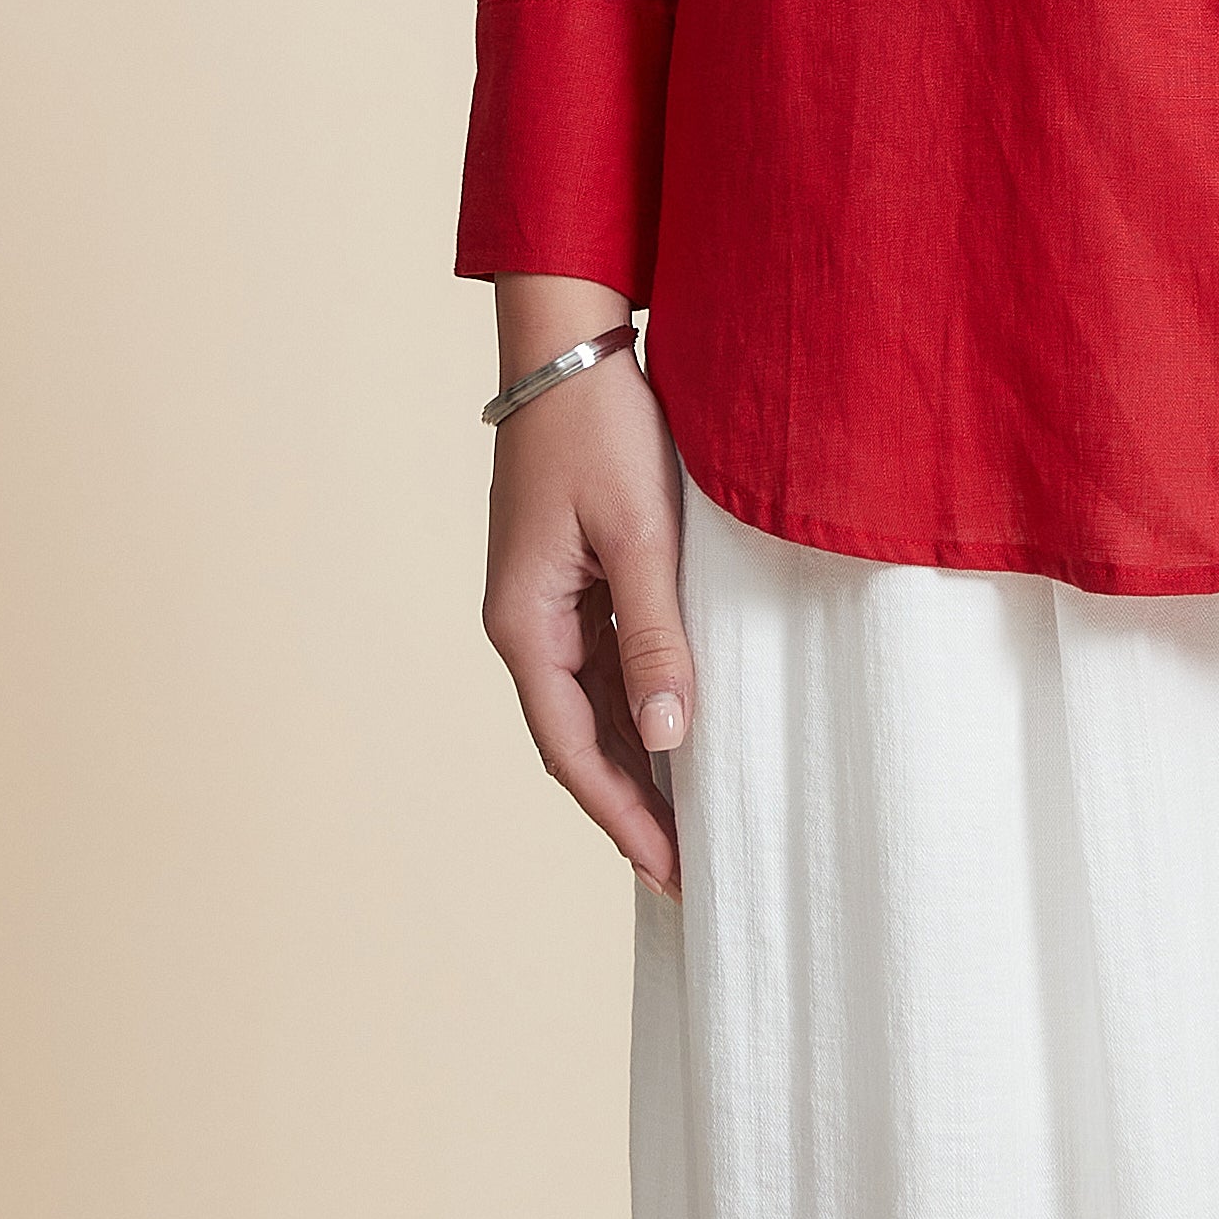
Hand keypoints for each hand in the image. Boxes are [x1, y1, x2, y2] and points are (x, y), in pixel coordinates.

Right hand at [481, 299, 695, 890]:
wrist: (573, 346)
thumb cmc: (601, 429)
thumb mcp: (640, 536)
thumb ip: (659, 639)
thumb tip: (671, 741)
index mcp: (524, 622)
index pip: (571, 750)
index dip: (622, 817)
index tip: (670, 871)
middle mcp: (525, 623)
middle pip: (577, 741)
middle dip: (630, 807)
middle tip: (690, 868)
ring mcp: (547, 602)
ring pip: (593, 707)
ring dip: (637, 763)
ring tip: (694, 819)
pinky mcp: (573, 578)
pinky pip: (605, 664)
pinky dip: (641, 706)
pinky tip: (682, 733)